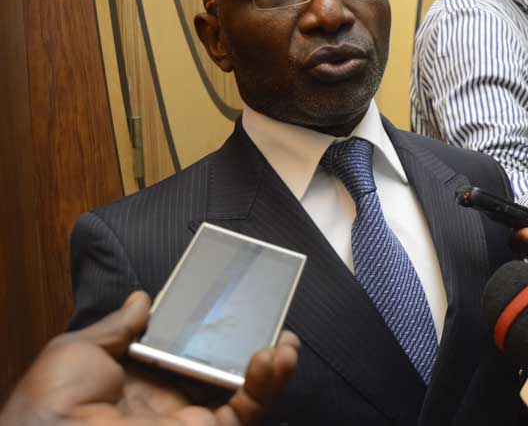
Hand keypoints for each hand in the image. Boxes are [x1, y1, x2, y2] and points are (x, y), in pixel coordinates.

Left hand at [0, 291, 299, 425]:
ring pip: (245, 393)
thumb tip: (142, 299)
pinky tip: (274, 357)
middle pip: (223, 370)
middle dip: (252, 345)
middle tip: (271, 319)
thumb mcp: (80, 350)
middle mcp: (170, 401)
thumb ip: (119, 326)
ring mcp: (190, 420)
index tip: (231, 302)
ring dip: (271, 365)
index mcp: (140, 380)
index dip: (213, 328)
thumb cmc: (55, 401)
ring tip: (286, 341)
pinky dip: (266, 386)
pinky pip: (246, 410)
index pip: (188, 350)